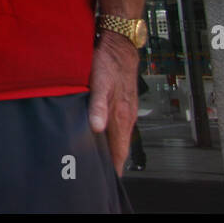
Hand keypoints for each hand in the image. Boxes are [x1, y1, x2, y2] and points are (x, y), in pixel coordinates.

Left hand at [87, 30, 138, 174]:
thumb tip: (96, 128)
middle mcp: (127, 115)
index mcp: (122, 115)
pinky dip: (112, 135)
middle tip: (100, 173)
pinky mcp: (124, 102)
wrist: (118, 44)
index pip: (119, 149)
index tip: (108, 178)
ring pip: (120, 136)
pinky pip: (119, 125)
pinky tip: (103, 134)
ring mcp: (127, 109)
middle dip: (112, 161)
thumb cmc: (108, 61)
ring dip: (111, 148)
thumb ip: (97, 106)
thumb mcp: (98, 83)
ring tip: (101, 159)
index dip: (114, 165)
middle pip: (120, 146)